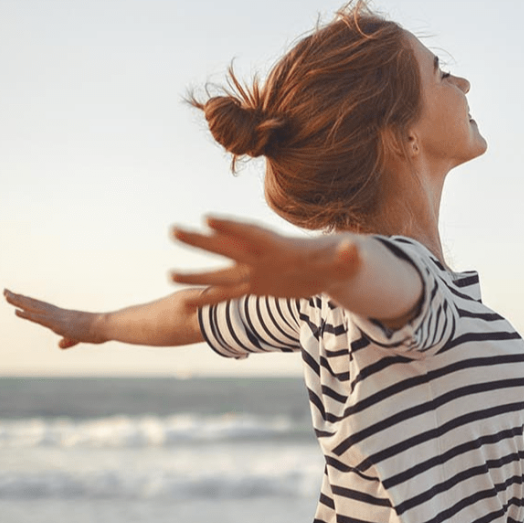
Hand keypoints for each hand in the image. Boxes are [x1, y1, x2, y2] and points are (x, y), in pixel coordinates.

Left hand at [4, 289, 103, 348]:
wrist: (105, 326)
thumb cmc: (97, 330)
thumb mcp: (78, 337)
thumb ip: (67, 341)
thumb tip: (59, 345)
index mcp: (61, 315)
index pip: (41, 308)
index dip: (28, 302)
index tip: (17, 297)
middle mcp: (56, 313)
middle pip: (34, 304)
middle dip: (19, 298)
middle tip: (5, 291)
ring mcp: (57, 317)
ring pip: (34, 308)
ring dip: (19, 302)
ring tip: (6, 296)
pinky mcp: (58, 323)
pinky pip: (39, 318)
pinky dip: (27, 315)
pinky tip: (16, 311)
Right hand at [171, 215, 360, 306]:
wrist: (332, 269)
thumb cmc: (340, 261)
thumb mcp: (346, 260)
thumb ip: (347, 256)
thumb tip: (354, 250)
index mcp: (280, 246)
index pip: (254, 234)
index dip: (232, 226)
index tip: (209, 218)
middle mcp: (260, 257)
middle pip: (226, 246)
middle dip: (201, 240)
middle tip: (174, 230)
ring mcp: (254, 272)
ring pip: (220, 273)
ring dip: (196, 274)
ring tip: (169, 275)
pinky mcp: (253, 287)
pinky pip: (227, 295)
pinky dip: (209, 299)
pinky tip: (187, 304)